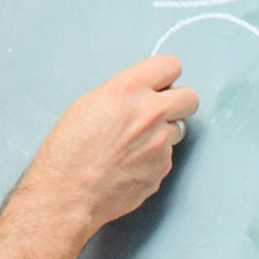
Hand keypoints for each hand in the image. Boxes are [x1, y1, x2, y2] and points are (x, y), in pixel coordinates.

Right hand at [30, 55, 198, 238]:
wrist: (68, 192)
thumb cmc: (69, 150)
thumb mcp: (89, 103)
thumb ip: (124, 94)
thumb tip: (144, 95)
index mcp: (128, 90)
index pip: (170, 66)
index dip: (165, 76)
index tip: (161, 83)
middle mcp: (150, 113)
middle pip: (190, 98)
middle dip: (178, 102)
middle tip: (161, 111)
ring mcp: (160, 143)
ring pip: (178, 129)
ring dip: (162, 133)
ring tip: (132, 144)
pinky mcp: (162, 168)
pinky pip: (167, 156)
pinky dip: (153, 158)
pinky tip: (129, 163)